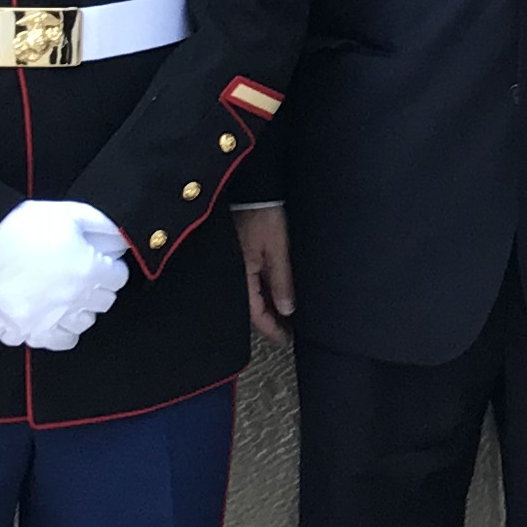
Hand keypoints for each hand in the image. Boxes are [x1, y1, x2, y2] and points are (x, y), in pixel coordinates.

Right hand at [0, 200, 126, 350]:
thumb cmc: (24, 225)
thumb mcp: (70, 213)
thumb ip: (100, 225)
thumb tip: (118, 237)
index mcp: (87, 272)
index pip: (117, 279)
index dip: (112, 268)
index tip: (106, 264)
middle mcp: (69, 301)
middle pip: (98, 308)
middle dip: (95, 294)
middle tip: (85, 282)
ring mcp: (43, 317)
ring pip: (71, 332)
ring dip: (71, 319)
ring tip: (63, 306)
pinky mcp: (17, 326)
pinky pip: (31, 342)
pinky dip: (33, 334)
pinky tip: (32, 323)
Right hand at [236, 205, 294, 344]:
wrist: (252, 187)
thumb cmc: (262, 213)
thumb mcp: (277, 248)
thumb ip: (281, 279)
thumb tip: (287, 309)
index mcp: (242, 274)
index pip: (256, 312)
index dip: (272, 328)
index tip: (287, 339)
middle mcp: (236, 271)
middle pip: (253, 306)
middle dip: (271, 321)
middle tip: (290, 332)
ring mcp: (237, 262)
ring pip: (253, 293)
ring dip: (269, 305)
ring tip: (288, 316)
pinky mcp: (241, 253)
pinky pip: (252, 279)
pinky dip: (264, 290)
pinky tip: (276, 292)